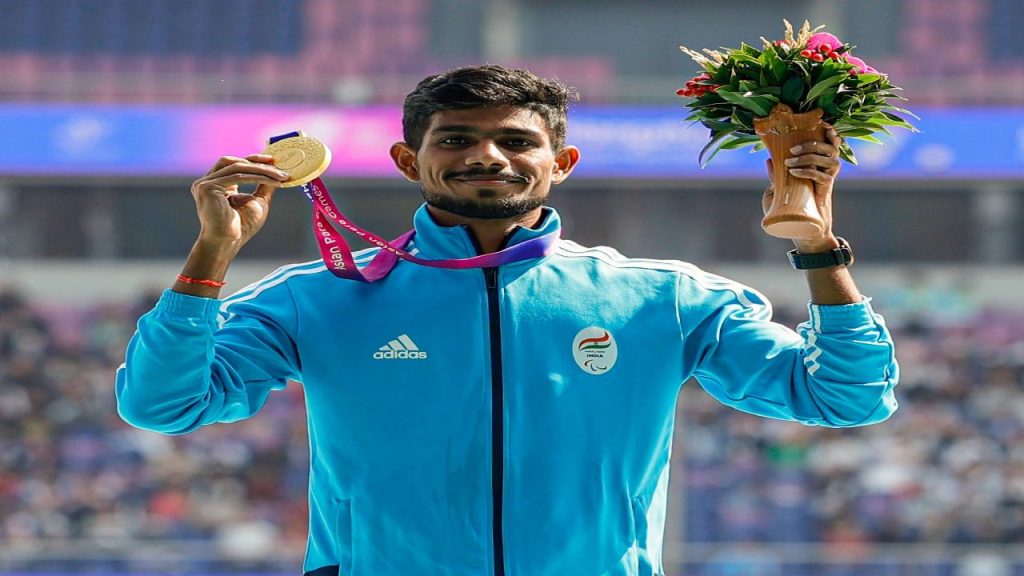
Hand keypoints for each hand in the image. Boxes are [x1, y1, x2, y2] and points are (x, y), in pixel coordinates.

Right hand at [190, 154, 290, 251]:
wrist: (228, 242)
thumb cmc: (242, 226)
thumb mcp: (257, 201)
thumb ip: (263, 185)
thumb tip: (276, 172)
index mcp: (216, 185)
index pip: (234, 165)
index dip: (253, 160)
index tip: (273, 160)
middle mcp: (208, 182)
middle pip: (233, 161)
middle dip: (257, 161)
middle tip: (277, 164)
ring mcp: (205, 184)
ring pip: (237, 167)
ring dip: (261, 170)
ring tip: (279, 175)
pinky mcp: (208, 187)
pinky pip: (237, 176)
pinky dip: (257, 177)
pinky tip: (272, 181)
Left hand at [762, 124, 842, 251]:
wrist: (802, 229)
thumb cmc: (790, 210)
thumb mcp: (778, 190)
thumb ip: (776, 175)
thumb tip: (769, 159)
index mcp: (818, 163)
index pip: (829, 142)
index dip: (829, 131)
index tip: (820, 123)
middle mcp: (827, 168)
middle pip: (830, 147)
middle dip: (812, 143)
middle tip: (791, 150)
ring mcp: (829, 178)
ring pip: (829, 159)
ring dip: (808, 156)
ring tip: (789, 163)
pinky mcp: (827, 190)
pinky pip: (823, 176)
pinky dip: (808, 171)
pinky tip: (795, 173)